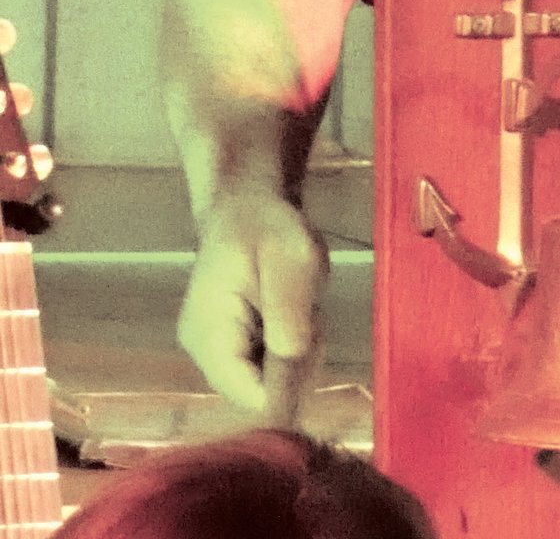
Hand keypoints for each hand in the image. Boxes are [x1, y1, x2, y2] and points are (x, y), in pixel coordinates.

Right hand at [176, 189, 327, 420]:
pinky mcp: (233, 347)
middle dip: (297, 361)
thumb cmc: (268, 228)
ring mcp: (217, 352)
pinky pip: (270, 366)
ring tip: (298, 305)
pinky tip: (292, 312)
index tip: (308, 337)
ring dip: (297, 350)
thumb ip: (289, 317)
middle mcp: (205, 354)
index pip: (250, 397)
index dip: (290, 382)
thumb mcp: (291, 261)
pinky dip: (291, 345)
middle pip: (262, 392)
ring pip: (270, 381)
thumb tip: (290, 379)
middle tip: (306, 311)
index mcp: (209, 336)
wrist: (249, 207)